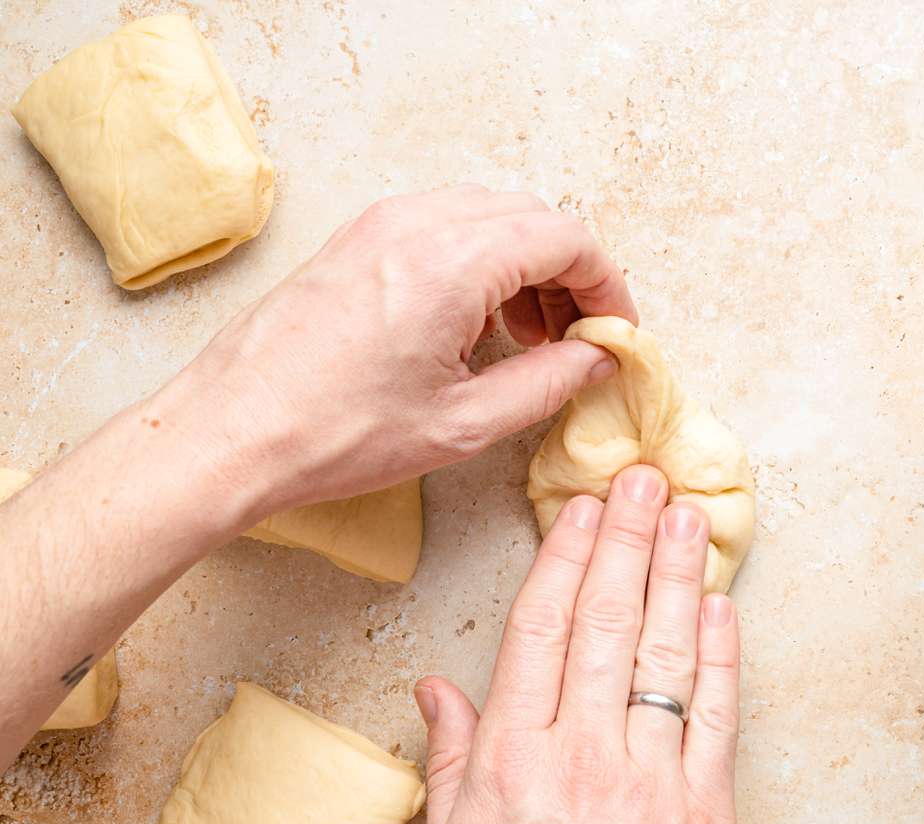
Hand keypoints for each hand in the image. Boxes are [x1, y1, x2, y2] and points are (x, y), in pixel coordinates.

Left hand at [149, 185, 635, 525]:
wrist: (231, 433)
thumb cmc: (335, 433)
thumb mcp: (464, 423)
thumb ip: (549, 383)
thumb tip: (597, 359)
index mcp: (452, 262)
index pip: (566, 238)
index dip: (607, 285)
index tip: (616, 331)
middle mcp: (417, 223)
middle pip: (532, 218)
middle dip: (570, 275)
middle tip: (578, 339)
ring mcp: (382, 223)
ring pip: (490, 216)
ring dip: (527, 266)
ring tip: (529, 337)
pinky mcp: (357, 238)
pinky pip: (445, 225)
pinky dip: (482, 261)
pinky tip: (475, 324)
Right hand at [415, 465, 739, 823]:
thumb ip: (450, 762)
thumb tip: (437, 691)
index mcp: (512, 759)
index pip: (541, 631)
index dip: (565, 560)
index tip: (582, 511)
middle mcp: (581, 754)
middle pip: (606, 624)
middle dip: (627, 542)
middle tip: (644, 482)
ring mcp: (649, 780)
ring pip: (664, 654)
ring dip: (677, 576)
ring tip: (688, 518)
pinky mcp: (706, 812)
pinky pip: (714, 716)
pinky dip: (718, 656)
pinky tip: (720, 607)